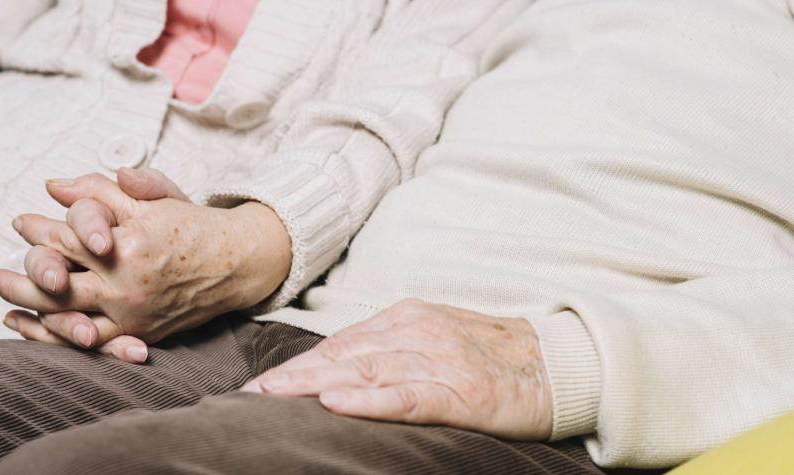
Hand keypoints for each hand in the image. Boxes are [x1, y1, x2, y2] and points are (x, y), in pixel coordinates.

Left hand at [0, 171, 291, 354]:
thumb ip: (104, 190)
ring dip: (29, 310)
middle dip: (20, 276)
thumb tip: (55, 186)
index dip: (39, 228)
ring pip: (66, 317)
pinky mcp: (141, 333)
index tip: (21, 222)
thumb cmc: (197, 226)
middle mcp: (126, 283)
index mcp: (128, 244)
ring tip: (4, 301)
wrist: (239, 263)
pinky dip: (58, 338)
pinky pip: (91, 344)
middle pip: (55, 282)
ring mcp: (133, 313)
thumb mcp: (155, 197)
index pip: (67, 236)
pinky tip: (36, 329)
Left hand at [241, 299, 553, 439]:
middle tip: (251, 394)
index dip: (299, 364)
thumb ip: (390, 347)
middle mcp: (417, 332)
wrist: (555, 362)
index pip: (341, 344)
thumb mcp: (435, 337)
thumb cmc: (489, 353)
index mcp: (407, 318)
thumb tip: (337, 369)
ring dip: (315, 385)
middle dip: (293, 376)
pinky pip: (407, 396)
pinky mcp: (461, 390)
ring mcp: (439, 359)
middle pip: (344, 356)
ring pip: (366, 372)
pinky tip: (336, 405)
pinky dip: (369, 401)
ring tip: (274, 398)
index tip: (261, 384)